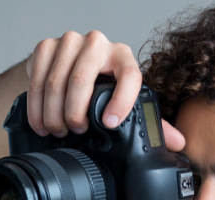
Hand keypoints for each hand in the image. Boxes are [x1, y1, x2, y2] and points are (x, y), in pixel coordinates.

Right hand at [25, 30, 182, 149]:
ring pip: (56, 82)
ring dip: (53, 113)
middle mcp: (98, 44)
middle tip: (73, 132)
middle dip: (74, 113)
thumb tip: (178, 143)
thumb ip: (150, 120)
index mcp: (122, 56)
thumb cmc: (99, 88)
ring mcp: (69, 42)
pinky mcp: (46, 46)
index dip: (121, 100)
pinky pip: (37, 79)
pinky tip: (40, 121)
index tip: (110, 123)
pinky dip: (36, 107)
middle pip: (82, 80)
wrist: (66, 68)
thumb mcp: (123, 101)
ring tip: (55, 130)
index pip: (129, 74)